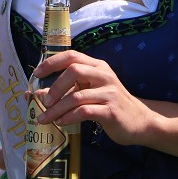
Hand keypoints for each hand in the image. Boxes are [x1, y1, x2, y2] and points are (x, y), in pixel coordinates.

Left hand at [35, 51, 151, 146]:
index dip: (52, 63)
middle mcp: (103, 75)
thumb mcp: (91, 91)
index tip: (37, 74)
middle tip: (44, 100)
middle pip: (74, 71)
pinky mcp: (111, 111)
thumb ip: (69, 89)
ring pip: (76, 96)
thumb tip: (37, 94)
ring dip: (57, 108)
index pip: (72, 55)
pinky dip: (68, 117)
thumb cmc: (110, 105)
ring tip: (44, 117)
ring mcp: (109, 93)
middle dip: (54, 86)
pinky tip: (60, 122)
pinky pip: (84, 111)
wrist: (140, 121)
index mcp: (97, 67)